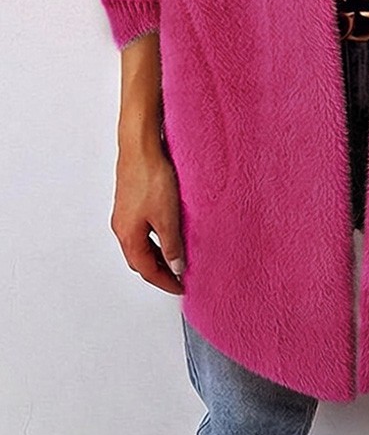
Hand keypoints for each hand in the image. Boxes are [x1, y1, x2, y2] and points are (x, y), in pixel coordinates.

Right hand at [110, 138, 185, 295]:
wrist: (140, 146)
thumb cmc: (150, 177)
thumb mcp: (167, 217)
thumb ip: (172, 245)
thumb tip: (175, 267)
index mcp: (128, 236)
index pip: (147, 270)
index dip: (165, 281)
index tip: (180, 287)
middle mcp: (122, 227)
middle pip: (140, 259)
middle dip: (159, 271)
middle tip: (178, 276)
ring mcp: (124, 213)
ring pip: (141, 243)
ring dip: (157, 253)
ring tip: (177, 257)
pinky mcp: (130, 200)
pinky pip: (142, 228)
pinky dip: (155, 237)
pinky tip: (168, 231)